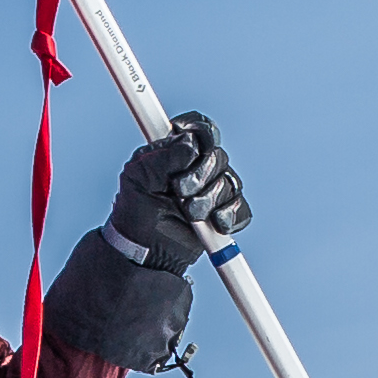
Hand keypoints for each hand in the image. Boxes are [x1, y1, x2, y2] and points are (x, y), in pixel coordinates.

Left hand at [110, 110, 249, 265]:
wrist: (143, 249)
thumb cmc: (136, 210)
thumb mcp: (139, 176)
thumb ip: (162, 155)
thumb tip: (189, 144)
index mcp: (178, 150)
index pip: (200, 128)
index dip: (202, 132)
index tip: (194, 144)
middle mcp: (199, 166)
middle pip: (217, 156)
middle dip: (200, 175)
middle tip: (179, 190)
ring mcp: (214, 190)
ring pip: (229, 183)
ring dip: (208, 199)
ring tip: (188, 213)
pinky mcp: (224, 214)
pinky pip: (240, 210)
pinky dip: (229, 216)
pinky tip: (214, 223)